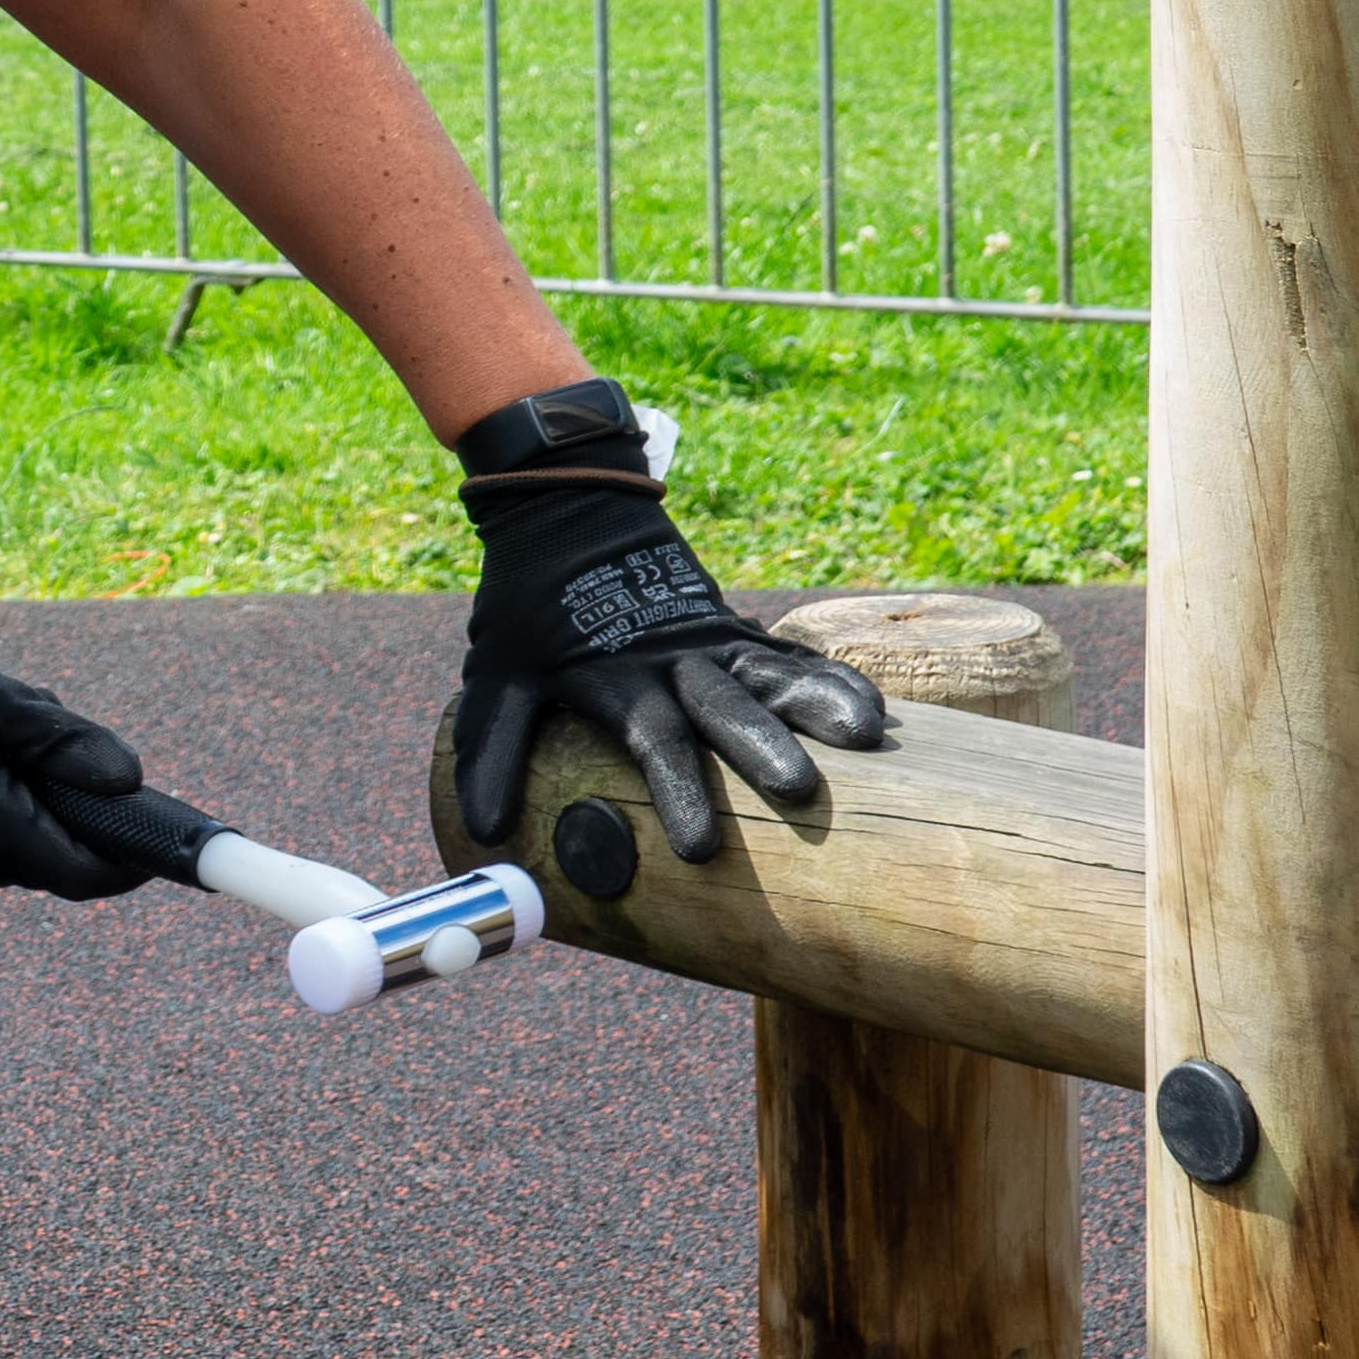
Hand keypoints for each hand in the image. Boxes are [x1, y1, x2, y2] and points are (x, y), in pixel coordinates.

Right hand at [0, 623, 177, 899]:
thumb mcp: (3, 704)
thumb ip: (69, 743)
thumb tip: (131, 780)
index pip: (88, 874)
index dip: (132, 861)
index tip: (163, 837)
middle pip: (64, 858)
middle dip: (83, 813)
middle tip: (74, 753)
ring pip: (33, 847)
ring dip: (45, 806)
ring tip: (12, 740)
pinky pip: (1, 842)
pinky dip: (14, 808)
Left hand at [445, 380, 888, 862]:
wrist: (566, 509)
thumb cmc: (528, 605)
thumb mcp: (495, 673)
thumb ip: (490, 748)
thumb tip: (481, 829)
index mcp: (616, 674)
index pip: (652, 739)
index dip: (677, 792)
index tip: (701, 850)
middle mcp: (673, 658)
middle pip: (725, 707)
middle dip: (763, 748)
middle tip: (801, 792)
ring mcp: (712, 638)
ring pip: (773, 675)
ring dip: (817, 706)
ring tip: (864, 740)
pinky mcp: (736, 627)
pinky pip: (794, 656)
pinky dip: (833, 680)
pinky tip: (877, 714)